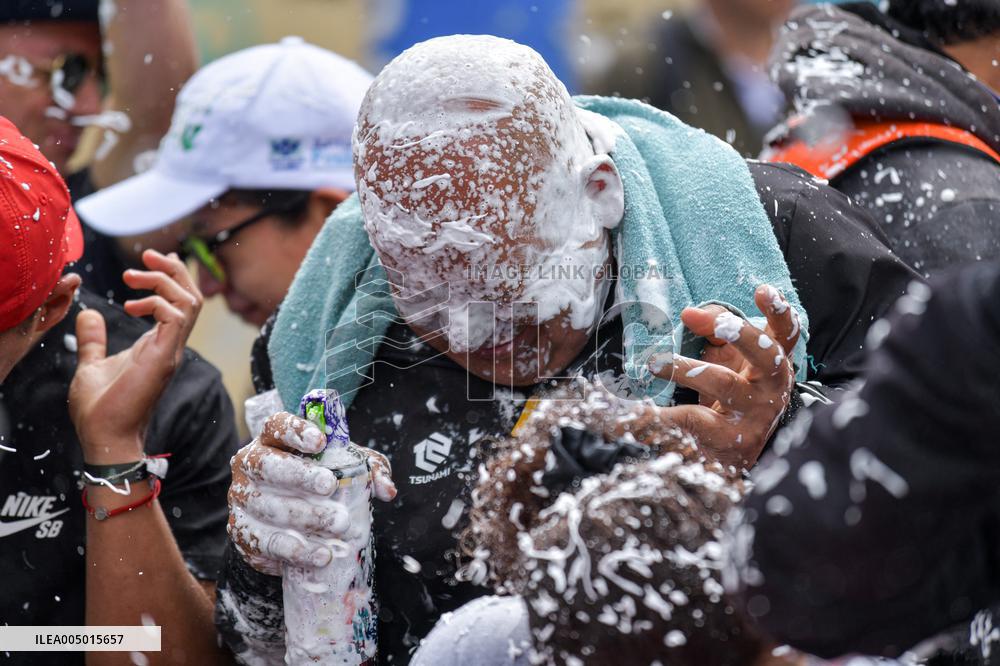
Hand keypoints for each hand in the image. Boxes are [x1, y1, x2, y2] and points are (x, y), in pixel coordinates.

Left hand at [69, 250, 201, 463]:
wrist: (104, 436)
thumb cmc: (100, 409)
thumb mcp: (92, 364)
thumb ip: (94, 339)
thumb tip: (88, 313)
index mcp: (159, 345)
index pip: (180, 303)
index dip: (170, 277)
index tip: (147, 262)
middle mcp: (171, 346)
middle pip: (192, 296)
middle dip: (173, 270)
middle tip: (147, 255)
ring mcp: (171, 351)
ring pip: (189, 302)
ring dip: (165, 281)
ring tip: (133, 276)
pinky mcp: (164, 357)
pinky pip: (176, 316)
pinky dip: (158, 302)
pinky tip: (132, 305)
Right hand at [228, 412, 396, 575]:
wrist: (288, 527)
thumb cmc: (317, 486)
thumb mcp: (345, 468)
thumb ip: (368, 471)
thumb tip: (387, 489)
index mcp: (272, 441)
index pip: (276, 426)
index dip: (295, 431)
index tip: (320, 441)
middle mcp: (249, 466)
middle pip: (266, 465)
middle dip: (299, 475)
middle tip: (329, 486)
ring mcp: (241, 499)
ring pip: (268, 505)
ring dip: (305, 516)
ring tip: (339, 524)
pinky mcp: (241, 533)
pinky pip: (267, 542)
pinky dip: (297, 550)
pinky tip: (322, 554)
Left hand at [646, 284, 798, 468]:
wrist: (734, 455)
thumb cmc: (731, 396)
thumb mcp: (729, 360)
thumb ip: (716, 330)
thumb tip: (691, 314)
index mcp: (774, 362)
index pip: (786, 332)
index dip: (779, 310)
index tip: (762, 290)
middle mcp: (772, 386)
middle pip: (764, 354)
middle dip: (736, 331)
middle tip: (694, 315)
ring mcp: (754, 414)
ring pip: (723, 383)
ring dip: (685, 368)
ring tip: (654, 363)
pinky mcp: (730, 438)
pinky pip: (692, 419)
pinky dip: (662, 414)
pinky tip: (638, 411)